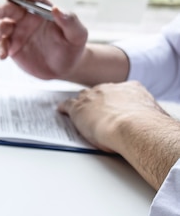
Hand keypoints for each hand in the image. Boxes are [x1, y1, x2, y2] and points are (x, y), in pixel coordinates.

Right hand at [0, 0, 87, 80]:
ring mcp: (17, 31)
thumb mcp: (78, 34)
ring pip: (0, 25)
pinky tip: (3, 56)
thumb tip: (56, 9)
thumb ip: (70, 20)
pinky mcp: (12, 46)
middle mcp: (26, 16)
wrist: (65, 68)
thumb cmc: (73, 47)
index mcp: (40, 6)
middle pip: (8, 7)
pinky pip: (0, 44)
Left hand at [59, 81, 179, 188]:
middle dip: (98, 100)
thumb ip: (148, 117)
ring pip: (83, 97)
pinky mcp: (78, 108)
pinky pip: (68, 105)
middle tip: (96, 110)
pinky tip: (61, 110)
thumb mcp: (153, 117)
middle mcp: (111, 88)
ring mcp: (93, 96)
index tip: (115, 107)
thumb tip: (155, 125)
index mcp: (132, 89)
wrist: (131, 127)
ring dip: (80, 103)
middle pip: (100, 92)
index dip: (116, 101)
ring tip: (78, 110)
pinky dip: (64, 108)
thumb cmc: (145, 126)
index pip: (121, 92)